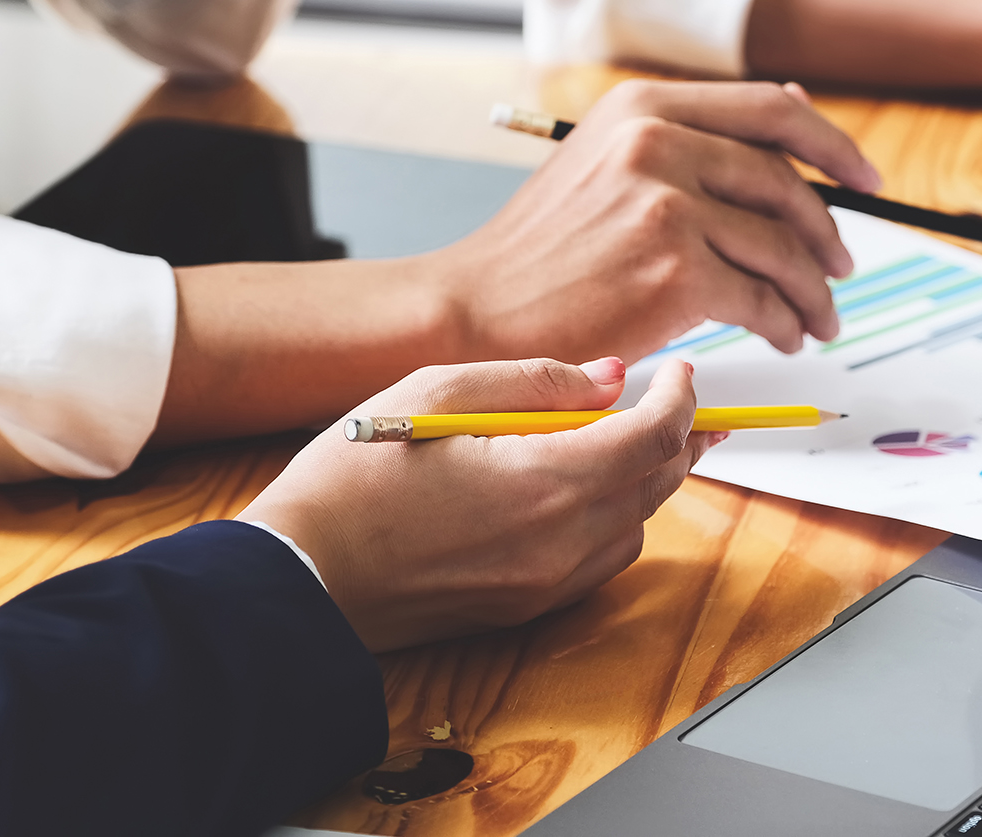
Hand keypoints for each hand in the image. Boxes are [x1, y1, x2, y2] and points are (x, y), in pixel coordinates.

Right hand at [238, 356, 723, 650]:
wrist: (298, 576)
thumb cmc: (352, 477)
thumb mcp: (437, 391)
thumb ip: (536, 380)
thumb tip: (610, 377)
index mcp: (545, 480)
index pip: (654, 436)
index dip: (679, 398)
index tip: (679, 372)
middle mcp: (560, 541)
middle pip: (658, 484)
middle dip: (679, 437)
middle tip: (682, 403)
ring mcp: (544, 584)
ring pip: (636, 528)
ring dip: (643, 481)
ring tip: (625, 441)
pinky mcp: (524, 610)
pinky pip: (599, 563)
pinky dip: (611, 522)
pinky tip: (582, 493)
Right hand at [435, 80, 881, 360]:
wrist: (478, 311)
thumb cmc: (544, 251)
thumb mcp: (607, 161)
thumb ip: (691, 136)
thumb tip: (795, 107)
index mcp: (644, 104)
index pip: (770, 108)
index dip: (831, 144)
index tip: (866, 179)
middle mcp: (657, 140)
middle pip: (785, 179)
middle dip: (828, 229)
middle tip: (843, 266)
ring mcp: (667, 202)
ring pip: (781, 244)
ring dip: (812, 289)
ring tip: (818, 318)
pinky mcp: (674, 268)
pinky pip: (760, 297)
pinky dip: (784, 321)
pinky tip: (785, 336)